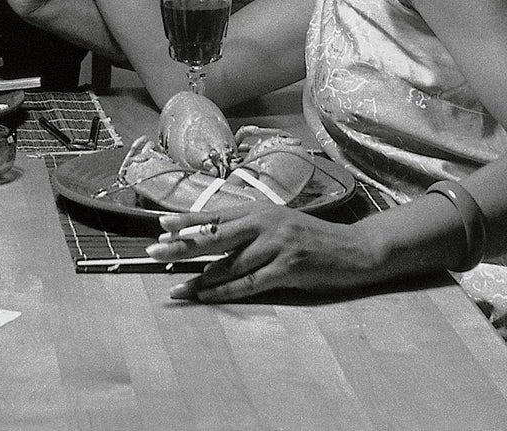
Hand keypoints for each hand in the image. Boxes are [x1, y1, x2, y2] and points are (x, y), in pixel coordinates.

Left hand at [147, 206, 380, 301]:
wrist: (353, 249)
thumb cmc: (312, 238)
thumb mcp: (279, 224)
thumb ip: (251, 229)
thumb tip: (215, 239)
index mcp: (260, 209)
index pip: (215, 214)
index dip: (187, 221)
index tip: (161, 226)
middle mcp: (264, 223)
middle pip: (214, 236)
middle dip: (182, 245)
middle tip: (153, 252)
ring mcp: (276, 245)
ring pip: (229, 264)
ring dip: (201, 278)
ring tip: (177, 287)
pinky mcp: (287, 269)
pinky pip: (248, 283)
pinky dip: (225, 291)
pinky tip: (207, 296)